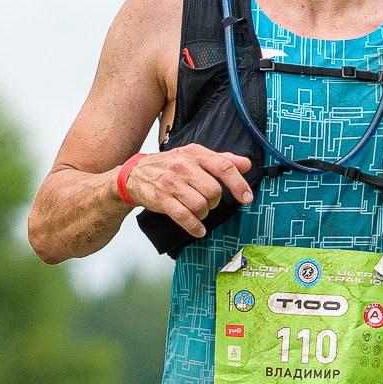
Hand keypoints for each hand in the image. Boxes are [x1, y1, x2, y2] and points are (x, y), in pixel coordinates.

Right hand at [119, 145, 252, 240]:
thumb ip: (222, 160)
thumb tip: (247, 164)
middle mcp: (184, 166)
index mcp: (195, 154)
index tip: (247, 198)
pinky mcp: (161, 199)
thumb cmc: (169, 165)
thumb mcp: (194, 156)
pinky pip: (184, 216)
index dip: (238, 183)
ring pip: (200, 205)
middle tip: (209, 201)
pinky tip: (199, 230)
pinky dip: (194, 226)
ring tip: (200, 211)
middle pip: (214, 190)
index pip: (223, 166)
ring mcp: (171, 183)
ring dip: (204, 213)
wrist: (135, 174)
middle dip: (215, 201)